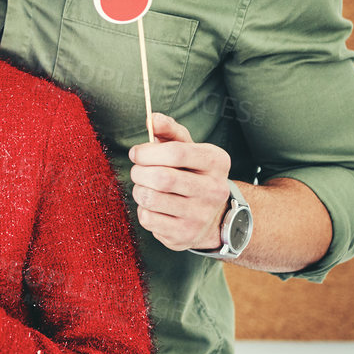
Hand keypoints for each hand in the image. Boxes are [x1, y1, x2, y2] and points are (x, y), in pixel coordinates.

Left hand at [128, 113, 231, 251]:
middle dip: (140, 172)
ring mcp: (201, 215)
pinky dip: (143, 210)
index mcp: (217, 161)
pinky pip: (148, 218)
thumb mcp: (187, 148)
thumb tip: (152, 118)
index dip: (147, 152)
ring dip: (139, 190)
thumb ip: (169, 131)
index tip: (136, 154)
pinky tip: (154, 207)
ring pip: (151, 198)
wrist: (212, 217)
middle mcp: (214, 189)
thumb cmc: (192, 174)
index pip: (176, 152)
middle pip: (161, 178)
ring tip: (145, 188)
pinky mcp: (186, 235)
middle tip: (138, 171)